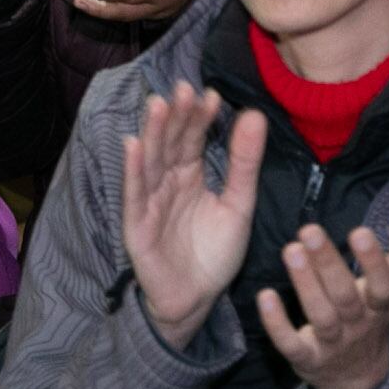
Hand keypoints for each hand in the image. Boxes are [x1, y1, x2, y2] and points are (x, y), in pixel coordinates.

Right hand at [124, 84, 264, 347]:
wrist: (196, 300)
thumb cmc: (215, 252)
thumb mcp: (239, 205)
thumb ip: (244, 163)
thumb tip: (256, 115)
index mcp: (191, 174)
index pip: (195, 138)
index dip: (201, 118)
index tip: (213, 95)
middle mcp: (168, 182)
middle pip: (171, 143)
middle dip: (177, 116)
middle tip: (184, 88)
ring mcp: (150, 201)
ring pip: (151, 161)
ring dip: (153, 133)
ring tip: (159, 104)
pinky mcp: (137, 225)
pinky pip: (134, 194)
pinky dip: (133, 170)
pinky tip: (133, 145)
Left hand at [256, 202, 388, 388]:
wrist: (361, 376)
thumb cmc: (375, 312)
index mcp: (382, 302)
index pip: (384, 284)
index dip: (373, 261)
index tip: (359, 231)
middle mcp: (358, 323)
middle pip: (345, 296)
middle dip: (328, 264)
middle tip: (309, 230)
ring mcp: (332, 343)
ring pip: (320, 316)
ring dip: (305, 284)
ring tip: (290, 250)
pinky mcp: (307, 358)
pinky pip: (291, 344)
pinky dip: (277, 324)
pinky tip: (264, 296)